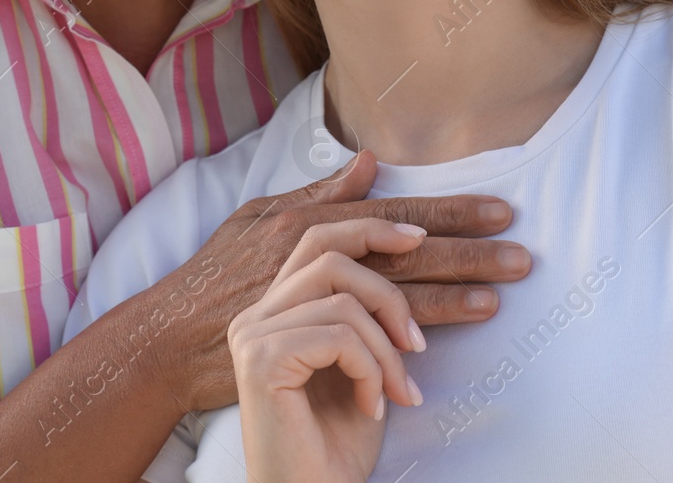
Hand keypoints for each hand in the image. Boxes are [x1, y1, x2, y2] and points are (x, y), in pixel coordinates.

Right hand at [149, 151, 526, 409]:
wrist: (169, 338)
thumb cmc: (213, 278)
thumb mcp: (257, 221)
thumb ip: (316, 195)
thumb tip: (368, 162)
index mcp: (305, 221)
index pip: (389, 213)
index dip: (445, 213)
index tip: (496, 211)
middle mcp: (310, 254)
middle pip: (402, 249)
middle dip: (465, 248)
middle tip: (520, 250)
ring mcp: (304, 296)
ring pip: (393, 289)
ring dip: (453, 290)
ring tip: (502, 292)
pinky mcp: (296, 335)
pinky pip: (367, 329)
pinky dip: (413, 329)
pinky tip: (449, 331)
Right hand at [228, 215, 427, 482]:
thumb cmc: (335, 443)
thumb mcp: (363, 363)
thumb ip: (370, 313)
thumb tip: (415, 251)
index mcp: (274, 310)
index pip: (316, 241)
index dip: (369, 229)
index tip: (418, 238)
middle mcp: (254, 314)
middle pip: (329, 256)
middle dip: (389, 290)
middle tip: (419, 344)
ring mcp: (253, 334)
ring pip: (344, 300)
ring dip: (387, 351)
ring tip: (400, 392)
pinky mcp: (262, 359)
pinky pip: (339, 337)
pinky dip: (371, 371)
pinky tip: (372, 406)